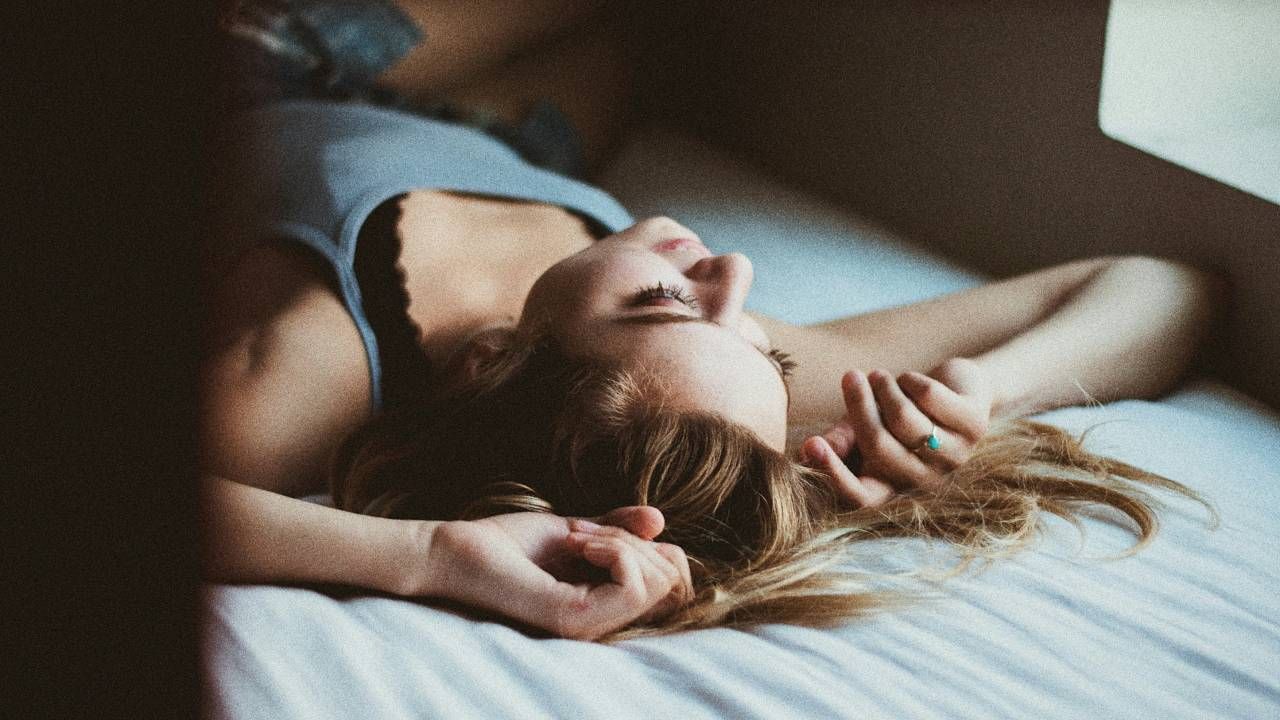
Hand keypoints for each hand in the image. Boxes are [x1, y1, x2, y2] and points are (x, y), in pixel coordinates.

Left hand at [420, 507, 692, 639]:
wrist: (459, 550)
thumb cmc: (508, 545)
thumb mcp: (576, 529)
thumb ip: (617, 529)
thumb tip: (660, 520)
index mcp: (604, 604)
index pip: (673, 580)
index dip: (649, 544)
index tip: (597, 531)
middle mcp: (602, 624)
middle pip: (670, 579)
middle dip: (634, 540)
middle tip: (582, 534)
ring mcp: (589, 625)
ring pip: (655, 582)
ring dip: (621, 542)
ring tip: (576, 539)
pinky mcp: (574, 618)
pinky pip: (631, 586)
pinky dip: (612, 549)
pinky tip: (575, 544)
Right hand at [800, 358, 992, 507]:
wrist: (957, 390)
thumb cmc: (901, 411)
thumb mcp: (863, 426)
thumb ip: (841, 440)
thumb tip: (807, 453)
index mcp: (892, 486)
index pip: (861, 498)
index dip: (835, 476)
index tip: (811, 444)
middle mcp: (923, 480)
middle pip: (879, 447)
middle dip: (859, 405)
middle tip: (850, 376)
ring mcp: (953, 456)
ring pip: (904, 419)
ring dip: (884, 387)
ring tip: (880, 375)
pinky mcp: (974, 426)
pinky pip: (929, 397)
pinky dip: (911, 379)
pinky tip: (912, 380)